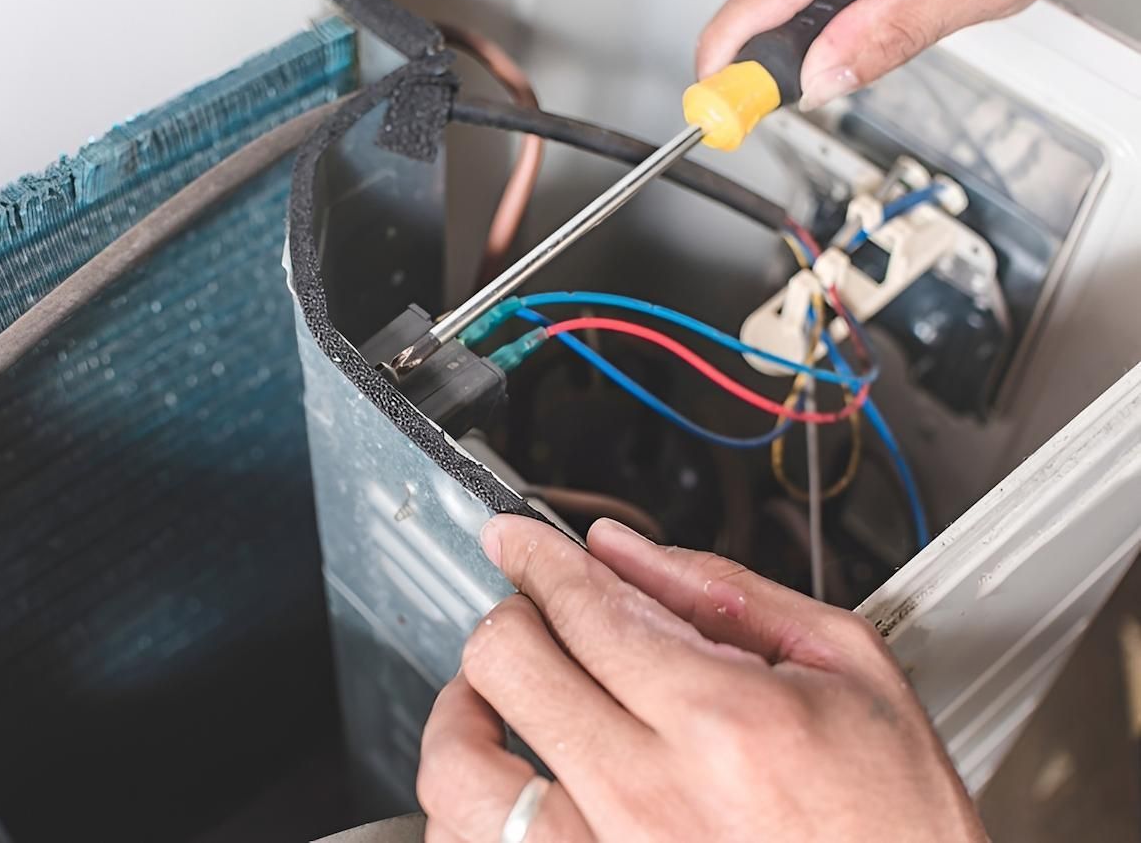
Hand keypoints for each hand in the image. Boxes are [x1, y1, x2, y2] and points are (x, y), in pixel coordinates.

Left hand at [417, 515, 986, 841]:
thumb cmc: (896, 822)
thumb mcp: (850, 672)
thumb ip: (726, 596)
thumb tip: (624, 552)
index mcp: (720, 723)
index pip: (582, 607)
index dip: (536, 558)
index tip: (515, 543)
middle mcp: (647, 799)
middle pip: (505, 665)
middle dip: (509, 617)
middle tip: (528, 615)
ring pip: (461, 774)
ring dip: (463, 716)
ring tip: (490, 701)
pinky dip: (472, 810)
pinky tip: (508, 784)